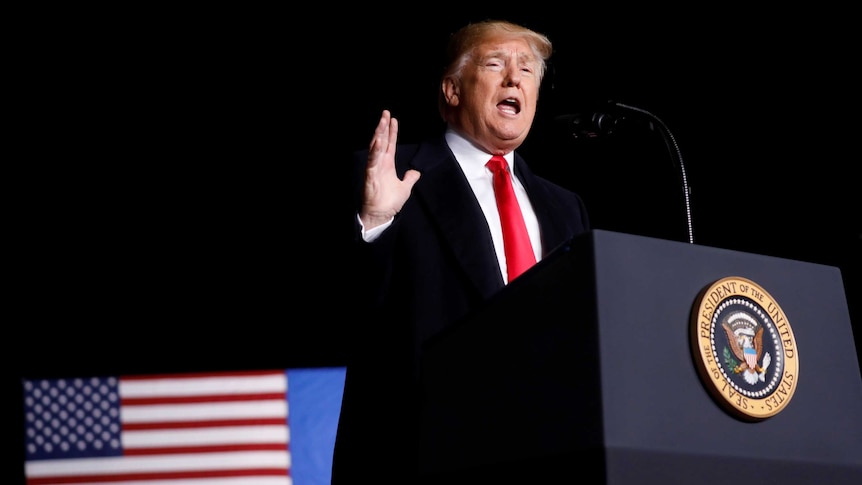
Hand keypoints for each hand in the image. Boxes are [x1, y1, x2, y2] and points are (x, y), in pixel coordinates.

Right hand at [359, 110, 420, 229]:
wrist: (381, 215)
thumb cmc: (390, 202)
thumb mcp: (405, 188)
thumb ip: (410, 178)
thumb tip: (416, 172)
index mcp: (387, 164)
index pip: (390, 144)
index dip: (391, 132)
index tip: (393, 119)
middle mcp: (380, 163)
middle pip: (382, 141)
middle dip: (384, 127)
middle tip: (386, 113)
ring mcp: (374, 168)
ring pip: (376, 147)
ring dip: (379, 134)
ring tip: (382, 121)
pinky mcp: (370, 176)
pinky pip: (372, 161)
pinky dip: (375, 151)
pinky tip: (378, 141)